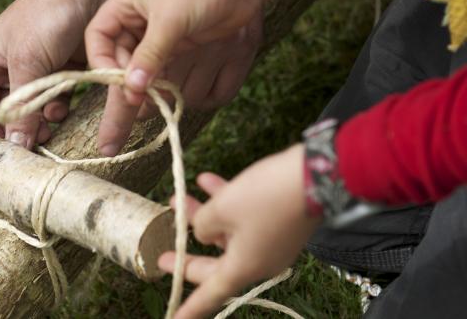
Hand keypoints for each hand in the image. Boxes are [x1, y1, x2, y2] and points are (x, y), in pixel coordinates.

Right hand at [0, 0, 138, 147]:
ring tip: (53, 124)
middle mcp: (9, 66)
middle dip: (18, 127)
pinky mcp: (63, 70)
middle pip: (6, 109)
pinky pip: (57, 99)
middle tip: (34, 143)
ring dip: (42, 120)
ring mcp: (38, 69)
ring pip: (33, 108)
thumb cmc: (47, 16)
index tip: (5, 144)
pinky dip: (60, 107)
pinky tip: (67, 107)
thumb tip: (16, 145)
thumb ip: (22, 104)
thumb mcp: (27, 61)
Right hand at [86, 0, 283, 152]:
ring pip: (142, 71)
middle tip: (118, 129)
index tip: (118, 81)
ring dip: (146, 90)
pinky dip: (164, 88)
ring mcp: (159, 36)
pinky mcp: (180, 47)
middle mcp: (138, 22)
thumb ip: (149, 55)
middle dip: (124, 89)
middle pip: (118, 61)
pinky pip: (165, 74)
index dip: (102, 61)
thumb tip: (131, 90)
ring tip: (143, 115)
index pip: (98, 37)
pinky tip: (166, 101)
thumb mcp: (171, 20)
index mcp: (126, 5)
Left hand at [158, 145, 321, 318]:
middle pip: (216, 265)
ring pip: (227, 235)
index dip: (191, 307)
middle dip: (188, 253)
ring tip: (178, 198)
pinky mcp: (278, 222)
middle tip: (163, 252)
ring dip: (203, 217)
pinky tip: (206, 180)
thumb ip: (203, 223)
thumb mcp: (223, 209)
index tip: (174, 317)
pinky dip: (225, 201)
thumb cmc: (266, 197)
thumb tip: (203, 230)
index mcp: (244, 267)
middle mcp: (259, 261)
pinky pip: (243, 218)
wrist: (317, 175)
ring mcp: (270, 242)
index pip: (211, 294)